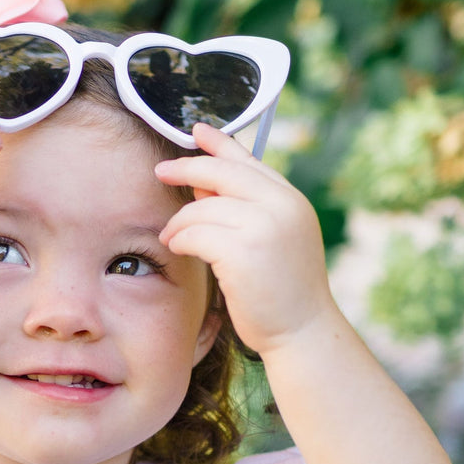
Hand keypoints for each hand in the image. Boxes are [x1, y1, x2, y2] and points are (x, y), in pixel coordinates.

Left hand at [154, 122, 336, 357]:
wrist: (302, 331)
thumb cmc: (283, 291)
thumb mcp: (272, 240)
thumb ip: (243, 208)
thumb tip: (201, 180)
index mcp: (291, 201)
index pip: (249, 161)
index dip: (221, 143)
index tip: (198, 131)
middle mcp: (281, 207)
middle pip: (222, 172)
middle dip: (187, 168)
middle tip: (162, 172)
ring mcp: (263, 228)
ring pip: (202, 207)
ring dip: (180, 222)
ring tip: (172, 237)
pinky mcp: (242, 253)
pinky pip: (195, 234)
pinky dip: (181, 239)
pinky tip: (177, 248)